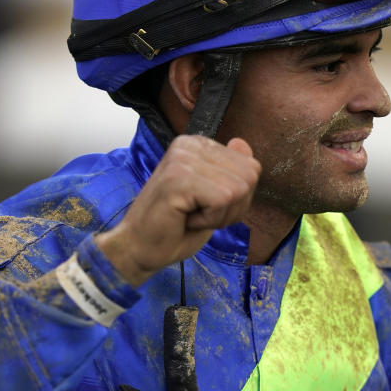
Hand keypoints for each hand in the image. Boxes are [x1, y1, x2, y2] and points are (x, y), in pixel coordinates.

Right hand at [93, 135, 260, 286]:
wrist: (139, 247)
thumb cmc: (174, 226)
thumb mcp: (213, 197)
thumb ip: (230, 171)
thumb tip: (242, 143)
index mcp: (197, 144)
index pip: (251, 167)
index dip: (238, 199)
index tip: (206, 205)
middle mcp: (189, 144)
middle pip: (249, 178)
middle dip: (231, 208)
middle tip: (198, 214)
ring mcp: (182, 158)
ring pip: (237, 190)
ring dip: (218, 215)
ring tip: (190, 216)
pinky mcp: (178, 177)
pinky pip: (222, 200)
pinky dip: (209, 220)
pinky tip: (186, 219)